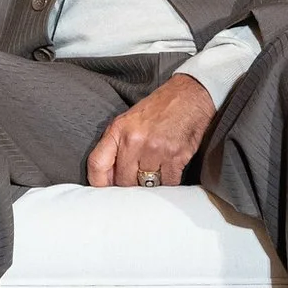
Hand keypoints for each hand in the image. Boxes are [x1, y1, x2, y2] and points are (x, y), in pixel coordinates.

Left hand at [87, 74, 215, 187]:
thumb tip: (109, 177)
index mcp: (118, 130)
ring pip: (145, 185)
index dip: (99, 184)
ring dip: (150, 185)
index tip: (104, 192)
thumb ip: (116, 145)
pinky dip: (169, 182)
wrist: (190, 95)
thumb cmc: (159, 108)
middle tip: (138, 180)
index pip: (97, 164)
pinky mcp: (175, 156)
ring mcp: (155, 149)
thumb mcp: (129, 120)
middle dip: (130, 185)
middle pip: (123, 181)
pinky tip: (170, 169)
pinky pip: (167, 183)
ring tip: (155, 172)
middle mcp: (134, 140)